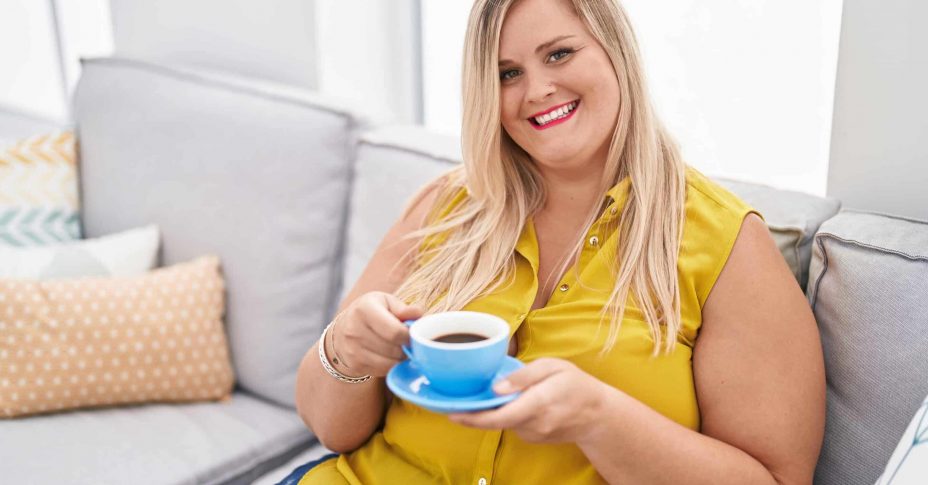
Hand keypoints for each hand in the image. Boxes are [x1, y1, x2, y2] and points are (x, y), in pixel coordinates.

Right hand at [329, 292, 422, 377]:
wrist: (344, 328)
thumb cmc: (371, 312)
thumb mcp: (386, 303)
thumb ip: (404, 309)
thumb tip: (418, 313)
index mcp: (364, 310)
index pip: (394, 332)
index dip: (409, 336)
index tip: (413, 335)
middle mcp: (354, 330)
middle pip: (393, 349)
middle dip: (406, 348)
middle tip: (409, 343)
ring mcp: (353, 350)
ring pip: (389, 363)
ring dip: (400, 358)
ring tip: (400, 348)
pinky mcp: (355, 365)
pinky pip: (382, 371)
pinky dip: (391, 365)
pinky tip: (390, 356)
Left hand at [448, 358, 611, 443]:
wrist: (597, 415)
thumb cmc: (576, 385)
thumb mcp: (553, 367)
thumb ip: (523, 376)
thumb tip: (495, 388)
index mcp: (539, 403)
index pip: (500, 416)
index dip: (473, 417)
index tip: (452, 412)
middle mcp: (534, 424)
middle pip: (495, 422)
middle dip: (473, 414)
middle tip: (452, 403)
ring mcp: (534, 434)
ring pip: (503, 422)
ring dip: (491, 411)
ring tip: (484, 395)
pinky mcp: (533, 438)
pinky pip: (512, 424)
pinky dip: (505, 414)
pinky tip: (508, 401)